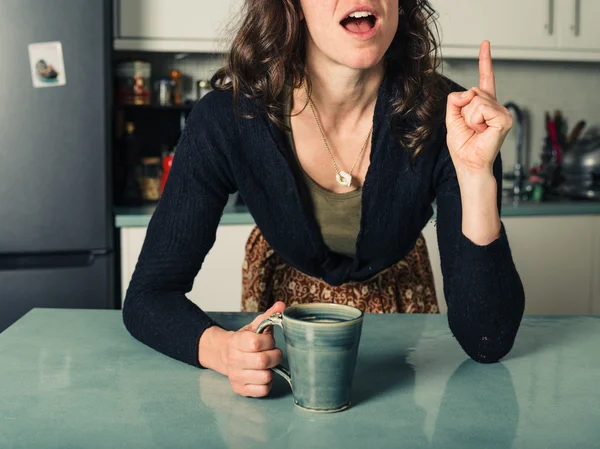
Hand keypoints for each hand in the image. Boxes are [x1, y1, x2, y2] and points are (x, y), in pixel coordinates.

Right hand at [199, 302, 285, 396]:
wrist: (225, 355)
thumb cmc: (245, 341)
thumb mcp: (254, 327)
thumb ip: (268, 316)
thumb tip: (281, 306)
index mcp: (236, 341)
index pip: (256, 342)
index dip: (269, 342)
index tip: (269, 341)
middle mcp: (233, 360)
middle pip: (263, 361)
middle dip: (275, 356)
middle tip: (274, 353)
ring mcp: (235, 376)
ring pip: (265, 377)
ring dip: (271, 370)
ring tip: (267, 365)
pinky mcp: (240, 389)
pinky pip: (263, 390)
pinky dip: (267, 383)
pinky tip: (262, 375)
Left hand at [445, 41, 512, 176]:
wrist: (469, 164)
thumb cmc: (463, 146)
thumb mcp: (452, 119)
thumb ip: (455, 101)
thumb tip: (467, 92)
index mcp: (484, 105)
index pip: (485, 79)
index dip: (485, 61)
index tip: (485, 43)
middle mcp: (495, 106)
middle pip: (472, 91)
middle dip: (463, 110)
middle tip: (470, 127)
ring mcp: (502, 112)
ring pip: (476, 100)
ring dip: (469, 117)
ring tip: (476, 130)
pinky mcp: (504, 119)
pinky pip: (481, 109)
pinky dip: (475, 121)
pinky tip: (482, 131)